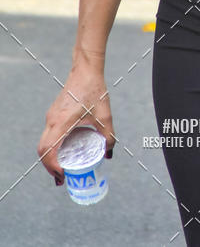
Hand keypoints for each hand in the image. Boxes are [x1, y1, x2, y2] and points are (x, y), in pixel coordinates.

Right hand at [37, 64, 114, 184]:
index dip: (52, 167)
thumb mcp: (105, 116)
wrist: (86, 70)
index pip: (48, 150)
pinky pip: (48, 134)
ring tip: (63, 167)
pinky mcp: (54, 113)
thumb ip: (108, 136)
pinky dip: (53, 146)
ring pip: (44, 142)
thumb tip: (109, 153)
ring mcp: (51, 116)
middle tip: (62, 177)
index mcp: (62, 122)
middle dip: (50, 167)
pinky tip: (65, 149)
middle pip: (42, 150)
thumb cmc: (94, 90)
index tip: (63, 175)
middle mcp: (52, 120)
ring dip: (50, 157)